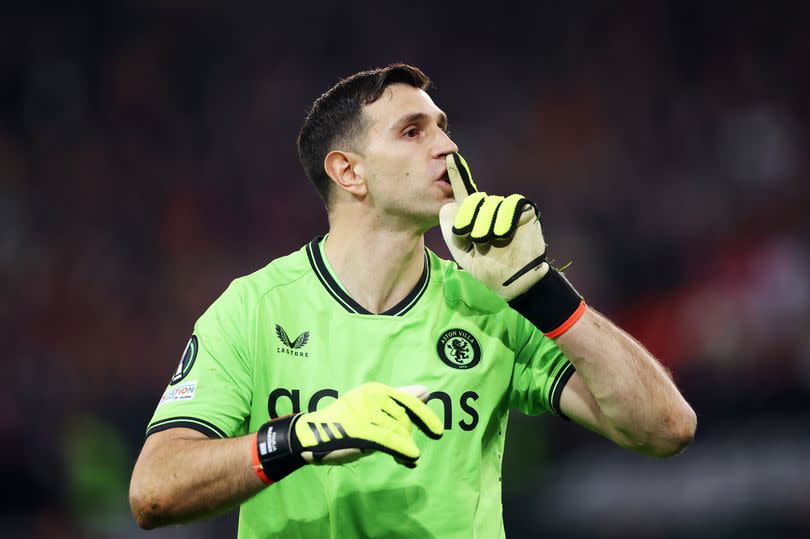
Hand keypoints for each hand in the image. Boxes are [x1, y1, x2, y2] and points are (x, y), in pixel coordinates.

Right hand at [254, 383, 443, 481]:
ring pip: (399, 433)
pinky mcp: (361, 430)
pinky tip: (410, 459)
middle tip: (402, 451)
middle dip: (407, 437)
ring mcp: (366, 413)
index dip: (425, 417)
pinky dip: (404, 451)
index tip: (438, 431)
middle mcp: (372, 397)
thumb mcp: (372, 407)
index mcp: (376, 389)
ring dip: (405, 448)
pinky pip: (391, 441)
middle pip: (405, 421)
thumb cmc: (345, 422)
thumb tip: (427, 391)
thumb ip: (399, 399)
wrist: (312, 437)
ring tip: (401, 457)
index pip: (408, 401)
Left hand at [439, 152, 549, 300]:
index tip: (450, 158)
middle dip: (470, 221)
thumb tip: (448, 205)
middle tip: (477, 241)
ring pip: (490, 205)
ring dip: (487, 226)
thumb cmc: (487, 268)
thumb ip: (450, 230)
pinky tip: (504, 235)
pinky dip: (505, 221)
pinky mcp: (524, 212)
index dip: (458, 175)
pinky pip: (511, 206)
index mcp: (475, 217)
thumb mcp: (461, 252)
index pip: (464, 193)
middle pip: (472, 201)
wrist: (512, 281)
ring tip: (493, 242)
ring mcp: (507, 209)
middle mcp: (491, 209)